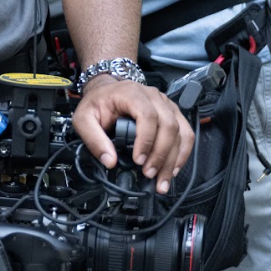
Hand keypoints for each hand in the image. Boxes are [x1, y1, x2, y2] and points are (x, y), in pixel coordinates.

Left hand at [71, 76, 194, 191]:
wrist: (106, 91)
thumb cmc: (97, 103)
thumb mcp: (84, 118)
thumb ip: (93, 139)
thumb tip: (109, 161)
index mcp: (131, 93)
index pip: (147, 115)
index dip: (146, 140)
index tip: (138, 161)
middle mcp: (153, 96)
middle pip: (168, 125)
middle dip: (161, 154)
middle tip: (149, 174)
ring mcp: (166, 104)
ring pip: (180, 131)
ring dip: (173, 159)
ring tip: (162, 180)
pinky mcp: (173, 114)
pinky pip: (186, 133)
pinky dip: (183, 153)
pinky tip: (173, 169)